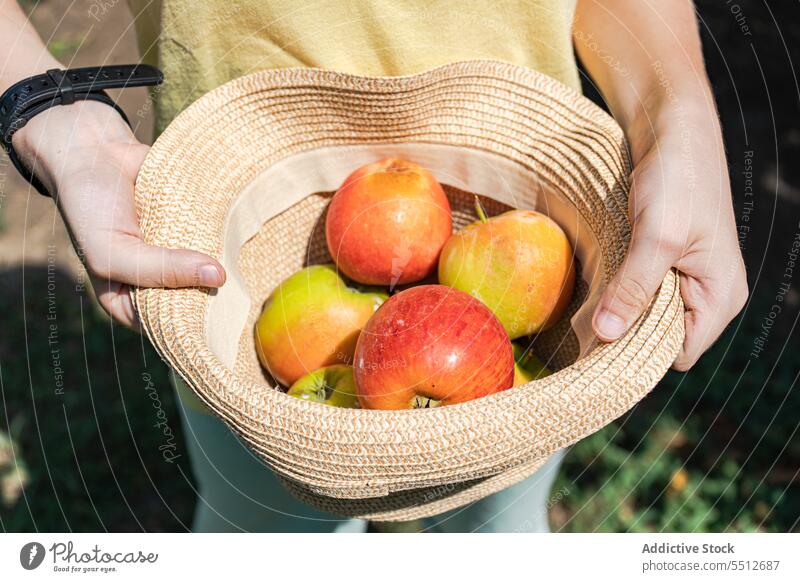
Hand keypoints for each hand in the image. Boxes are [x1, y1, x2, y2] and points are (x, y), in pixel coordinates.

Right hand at [13, 100, 225, 328]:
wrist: (93, 151)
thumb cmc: (92, 209)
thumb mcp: (114, 252)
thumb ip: (161, 270)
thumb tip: (218, 277)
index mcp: (129, 300)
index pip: (167, 328)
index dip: (192, 327)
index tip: (219, 320)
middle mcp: (158, 281)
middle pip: (195, 301)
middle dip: (215, 296)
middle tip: (240, 291)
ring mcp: (179, 254)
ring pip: (211, 271)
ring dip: (229, 266)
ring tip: (248, 264)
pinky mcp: (194, 228)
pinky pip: (218, 239)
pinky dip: (230, 237)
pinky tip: (245, 237)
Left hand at [592, 111, 747, 370]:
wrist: (673, 131)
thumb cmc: (676, 179)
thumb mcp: (655, 237)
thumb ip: (634, 288)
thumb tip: (607, 334)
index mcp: (721, 296)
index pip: (678, 353)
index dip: (639, 351)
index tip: (598, 343)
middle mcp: (709, 295)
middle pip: (660, 338)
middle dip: (626, 330)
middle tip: (586, 319)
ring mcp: (687, 279)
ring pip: (647, 315)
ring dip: (619, 308)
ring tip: (592, 296)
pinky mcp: (666, 263)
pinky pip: (640, 292)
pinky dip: (618, 290)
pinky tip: (599, 279)